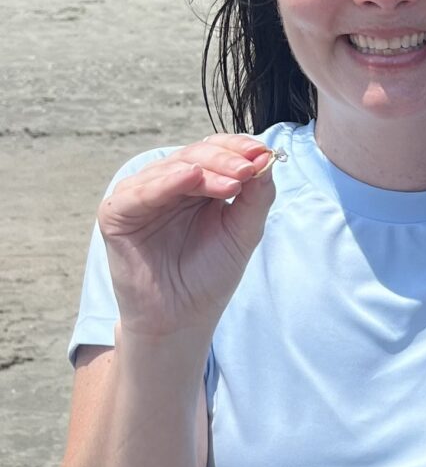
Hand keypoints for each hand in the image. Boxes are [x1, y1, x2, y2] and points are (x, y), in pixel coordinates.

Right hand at [98, 134, 277, 340]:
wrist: (182, 318)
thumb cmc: (210, 275)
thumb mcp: (244, 231)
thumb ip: (257, 196)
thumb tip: (267, 157)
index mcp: (197, 184)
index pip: (216, 151)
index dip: (238, 147)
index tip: (262, 153)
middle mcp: (167, 184)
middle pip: (196, 155)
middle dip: (226, 160)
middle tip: (249, 169)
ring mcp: (140, 196)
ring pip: (171, 168)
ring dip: (206, 170)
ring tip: (233, 182)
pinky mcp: (117, 214)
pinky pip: (139, 192)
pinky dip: (164, 183)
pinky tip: (189, 178)